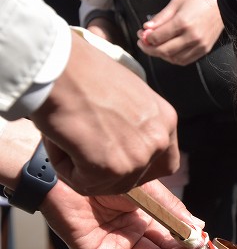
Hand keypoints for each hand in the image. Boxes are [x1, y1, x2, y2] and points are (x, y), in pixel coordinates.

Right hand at [30, 31, 179, 195]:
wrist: (58, 64)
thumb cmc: (83, 73)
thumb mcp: (127, 96)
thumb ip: (135, 124)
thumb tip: (123, 141)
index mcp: (165, 120)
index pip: (165, 162)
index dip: (139, 168)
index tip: (115, 159)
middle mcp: (159, 140)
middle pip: (135, 179)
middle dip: (106, 171)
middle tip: (81, 147)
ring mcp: (138, 157)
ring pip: (107, 184)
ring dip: (82, 167)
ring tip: (69, 135)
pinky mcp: (111, 168)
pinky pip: (83, 183)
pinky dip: (65, 167)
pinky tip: (61, 140)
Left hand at [40, 179, 203, 248]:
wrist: (66, 174)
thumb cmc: (104, 176)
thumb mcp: (147, 191)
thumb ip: (172, 210)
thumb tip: (199, 227)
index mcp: (147, 221)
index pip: (172, 241)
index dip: (187, 247)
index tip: (200, 247)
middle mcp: (132, 237)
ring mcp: (114, 248)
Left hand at [136, 0, 223, 65]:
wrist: (220, 6)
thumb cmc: (198, 2)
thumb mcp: (176, 3)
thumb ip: (160, 18)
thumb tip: (146, 28)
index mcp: (183, 22)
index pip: (157, 37)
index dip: (146, 38)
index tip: (141, 34)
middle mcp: (191, 36)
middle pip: (164, 51)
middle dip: (149, 49)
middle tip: (143, 43)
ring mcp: (199, 45)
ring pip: (173, 58)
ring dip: (161, 55)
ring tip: (155, 47)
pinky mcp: (204, 50)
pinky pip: (184, 60)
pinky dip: (173, 58)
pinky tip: (168, 51)